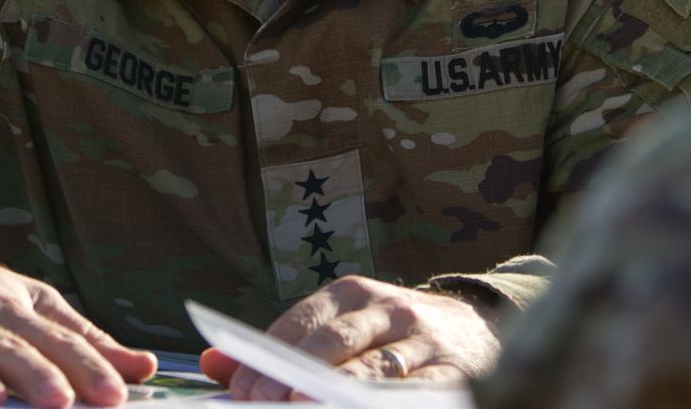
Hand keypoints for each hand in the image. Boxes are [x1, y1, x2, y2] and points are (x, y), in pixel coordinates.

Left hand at [199, 276, 501, 401]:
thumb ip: (280, 348)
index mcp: (353, 294)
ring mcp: (423, 342)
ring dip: (337, 393)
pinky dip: (386, 405)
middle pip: (335, 343)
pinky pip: (416, 394)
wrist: (479, 332)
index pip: (302, 321)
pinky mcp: (453, 374)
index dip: (268, 357)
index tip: (241, 391)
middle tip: (264, 406)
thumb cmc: (392, 337)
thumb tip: (211, 364)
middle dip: (295, 375)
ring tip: (304, 408)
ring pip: (375, 370)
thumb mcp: (341, 328)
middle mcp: (389, 310)